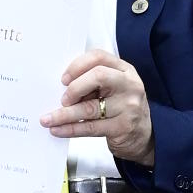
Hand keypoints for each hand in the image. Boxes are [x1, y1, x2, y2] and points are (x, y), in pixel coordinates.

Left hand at [41, 49, 153, 167]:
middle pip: (98, 76)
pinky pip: (90, 127)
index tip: (64, 79)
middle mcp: (129, 85)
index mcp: (125, 70)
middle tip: (62, 99)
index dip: (77, 65)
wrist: (144, 135)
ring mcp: (128, 106)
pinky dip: (70, 129)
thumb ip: (94, 82)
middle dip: (74, 87)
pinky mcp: (122, 127)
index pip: (99, 57)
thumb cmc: (122, 107)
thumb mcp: (114, 88)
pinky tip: (57, 130)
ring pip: (90, 107)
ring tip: (47, 119)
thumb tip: (62, 87)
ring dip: (64, 114)